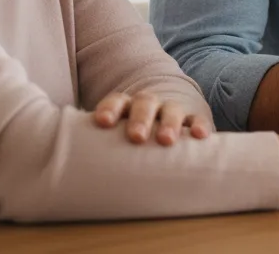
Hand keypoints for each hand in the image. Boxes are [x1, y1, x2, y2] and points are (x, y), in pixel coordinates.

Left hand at [92, 89, 213, 145]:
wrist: (162, 115)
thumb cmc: (130, 136)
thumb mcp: (116, 136)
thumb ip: (102, 148)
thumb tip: (78, 177)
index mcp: (126, 106)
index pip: (116, 101)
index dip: (109, 110)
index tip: (103, 122)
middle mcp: (148, 104)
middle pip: (144, 103)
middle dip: (140, 119)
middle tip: (136, 137)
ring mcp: (171, 109)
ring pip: (171, 109)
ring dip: (168, 123)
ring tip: (166, 140)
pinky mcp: (192, 118)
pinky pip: (196, 119)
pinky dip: (198, 126)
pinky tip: (200, 136)